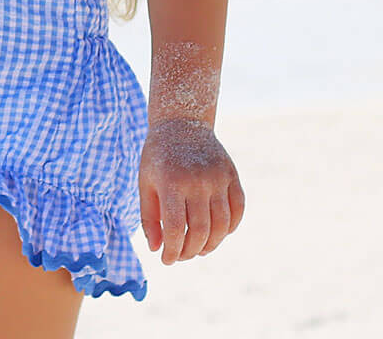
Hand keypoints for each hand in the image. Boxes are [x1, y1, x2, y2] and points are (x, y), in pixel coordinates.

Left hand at [138, 119, 244, 263]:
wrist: (180, 122)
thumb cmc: (158, 157)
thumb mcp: (145, 182)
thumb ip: (149, 217)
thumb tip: (157, 249)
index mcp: (170, 182)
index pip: (176, 228)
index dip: (172, 251)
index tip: (166, 260)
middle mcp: (196, 180)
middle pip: (201, 231)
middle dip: (191, 251)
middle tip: (182, 256)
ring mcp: (217, 177)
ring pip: (222, 225)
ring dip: (212, 244)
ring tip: (199, 249)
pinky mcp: (231, 175)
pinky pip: (238, 209)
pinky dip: (231, 227)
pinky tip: (218, 233)